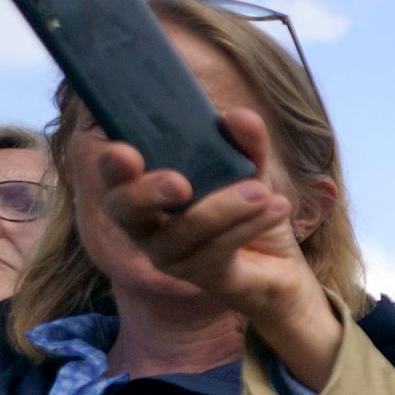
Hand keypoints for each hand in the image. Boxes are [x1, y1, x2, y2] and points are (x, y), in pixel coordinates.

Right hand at [90, 104, 339, 378]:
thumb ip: (246, 144)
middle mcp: (146, 227)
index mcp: (145, 192)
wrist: (282, 269)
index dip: (111, 165)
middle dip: (144, 193)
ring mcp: (172, 257)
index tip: (125, 151)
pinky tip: (277, 205)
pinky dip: (249, 224)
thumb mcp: (251, 171)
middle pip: (124, 211)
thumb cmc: (249, 212)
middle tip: (179, 181)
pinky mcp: (205, 278)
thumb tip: (239, 116)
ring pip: (183, 232)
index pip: (113, 176)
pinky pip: (219, 250)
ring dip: (223, 208)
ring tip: (260, 190)